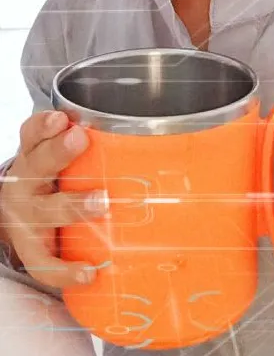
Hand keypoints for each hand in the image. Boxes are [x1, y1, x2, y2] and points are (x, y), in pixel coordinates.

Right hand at [0, 110, 108, 288]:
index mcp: (33, 156)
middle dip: (59, 152)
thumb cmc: (49, 179)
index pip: (33, 134)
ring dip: (74, 205)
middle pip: (38, 164)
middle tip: (80, 138)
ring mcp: (28, 218)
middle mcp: (26, 183)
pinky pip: (46, 264)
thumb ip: (84, 141)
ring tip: (100, 201)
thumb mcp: (55, 157)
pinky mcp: (32, 251)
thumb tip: (141, 130)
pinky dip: (66, 270)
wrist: (15, 217)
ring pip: (46, 211)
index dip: (46, 125)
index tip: (64, 118)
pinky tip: (88, 272)